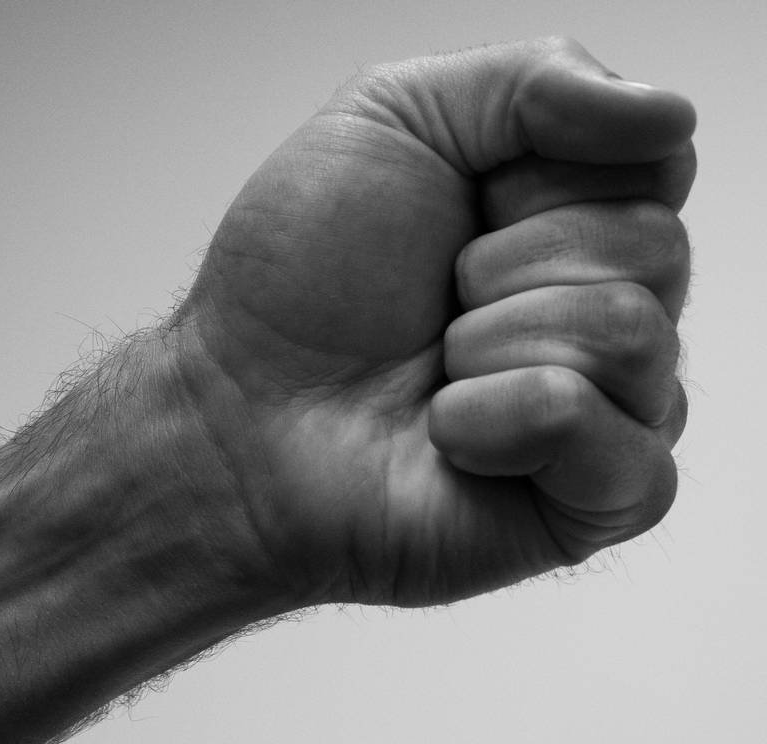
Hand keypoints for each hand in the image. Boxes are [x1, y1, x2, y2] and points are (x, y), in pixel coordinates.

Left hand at [173, 37, 696, 605]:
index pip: (658, 162)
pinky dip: (505, 422)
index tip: (465, 204)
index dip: (547, 174)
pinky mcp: (591, 502)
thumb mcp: (393, 119)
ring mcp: (605, 411)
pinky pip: (620, 445)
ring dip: (494, 338)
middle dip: (506, 260)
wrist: (234, 406)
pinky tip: (448, 434)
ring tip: (433, 369)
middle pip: (657, 249)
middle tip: (433, 297)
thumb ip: (534, 79)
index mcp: (569, 220)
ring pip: (636, 336)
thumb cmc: (298, 280)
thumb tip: (669, 112)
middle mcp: (601, 311)